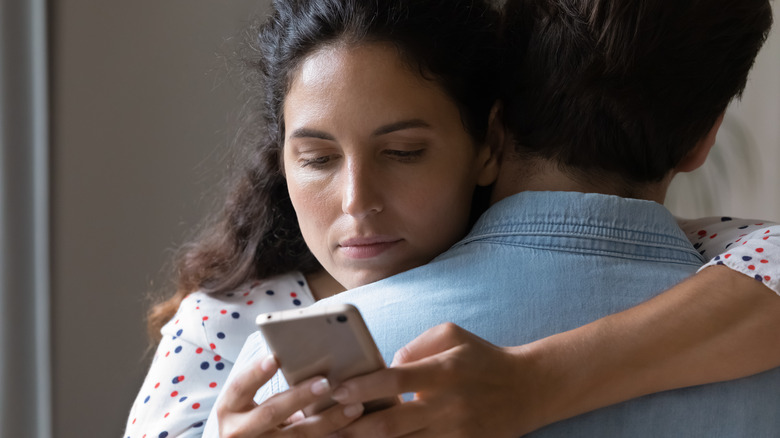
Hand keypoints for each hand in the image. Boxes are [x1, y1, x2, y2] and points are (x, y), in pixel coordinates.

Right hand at [215, 354, 364, 436]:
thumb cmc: (252, 420)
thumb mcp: (249, 406)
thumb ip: (271, 390)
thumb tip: (313, 365)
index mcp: (229, 409)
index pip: (240, 387)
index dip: (256, 373)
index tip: (275, 358)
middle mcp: (239, 431)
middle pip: (271, 412)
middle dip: (299, 397)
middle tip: (325, 382)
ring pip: (296, 436)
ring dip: (327, 421)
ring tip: (354, 407)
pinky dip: (329, 437)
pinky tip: (348, 430)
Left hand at [329, 323, 543, 436]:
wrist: (528, 390)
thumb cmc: (482, 358)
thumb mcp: (452, 335)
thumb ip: (415, 346)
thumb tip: (386, 365)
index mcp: (442, 372)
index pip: (394, 381)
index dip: (362, 388)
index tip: (335, 391)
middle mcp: (446, 406)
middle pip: (390, 424)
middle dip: (352, 427)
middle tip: (323, 425)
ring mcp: (454, 433)